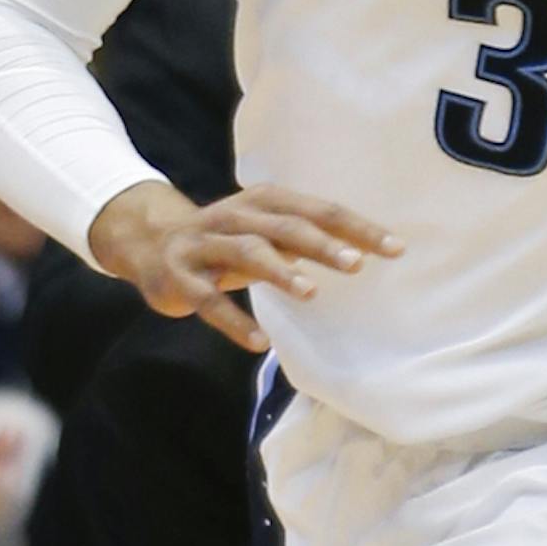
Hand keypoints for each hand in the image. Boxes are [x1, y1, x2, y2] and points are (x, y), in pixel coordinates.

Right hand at [90, 181, 402, 355]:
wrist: (150, 244)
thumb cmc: (226, 241)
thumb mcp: (265, 231)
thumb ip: (306, 237)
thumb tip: (364, 249)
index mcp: (264, 202)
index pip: (318, 211)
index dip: (356, 228)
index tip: (396, 248)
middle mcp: (235, 217)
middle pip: (285, 227)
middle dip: (322, 244)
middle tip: (357, 265)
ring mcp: (204, 246)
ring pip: (246, 253)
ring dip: (279, 271)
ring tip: (311, 293)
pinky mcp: (180, 279)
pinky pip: (208, 302)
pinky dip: (233, 322)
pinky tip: (258, 343)